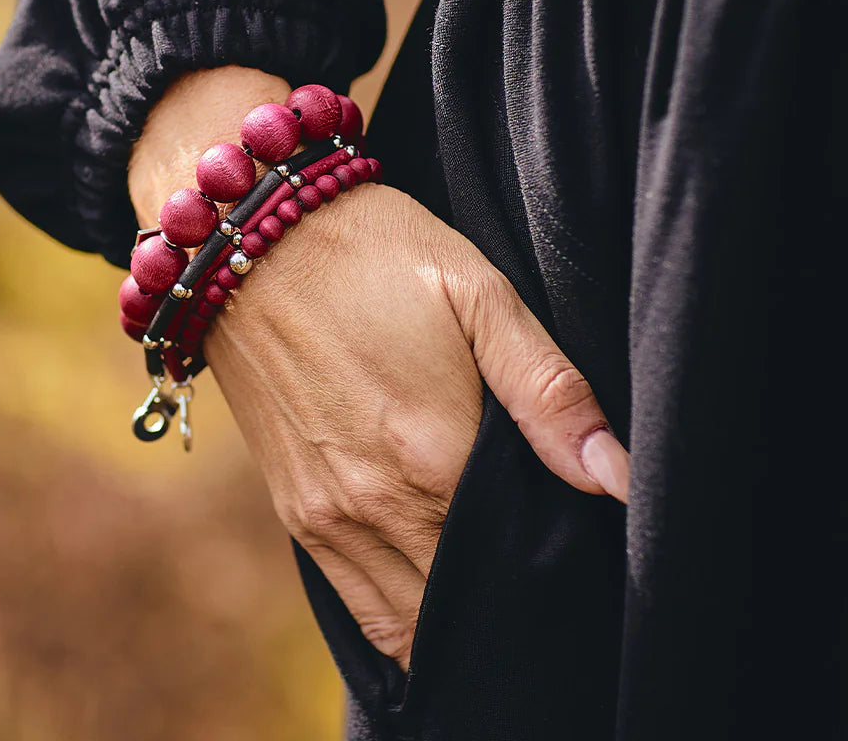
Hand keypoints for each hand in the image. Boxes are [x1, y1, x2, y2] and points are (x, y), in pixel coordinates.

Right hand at [130, 69, 629, 670]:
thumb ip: (549, 390)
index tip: (580, 556)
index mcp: (439, 456)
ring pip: (412, 626)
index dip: (559, 568)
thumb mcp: (476, 292)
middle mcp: (381, 506)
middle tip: (547, 579)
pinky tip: (434, 597)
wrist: (248, 242)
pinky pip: (359, 607)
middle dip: (511, 604)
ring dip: (456, 622)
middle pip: (467, 606)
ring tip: (495, 594)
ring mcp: (329, 516)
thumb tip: (619, 479)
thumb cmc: (373, 254)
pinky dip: (402, 621)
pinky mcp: (296, 510)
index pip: (520, 564)